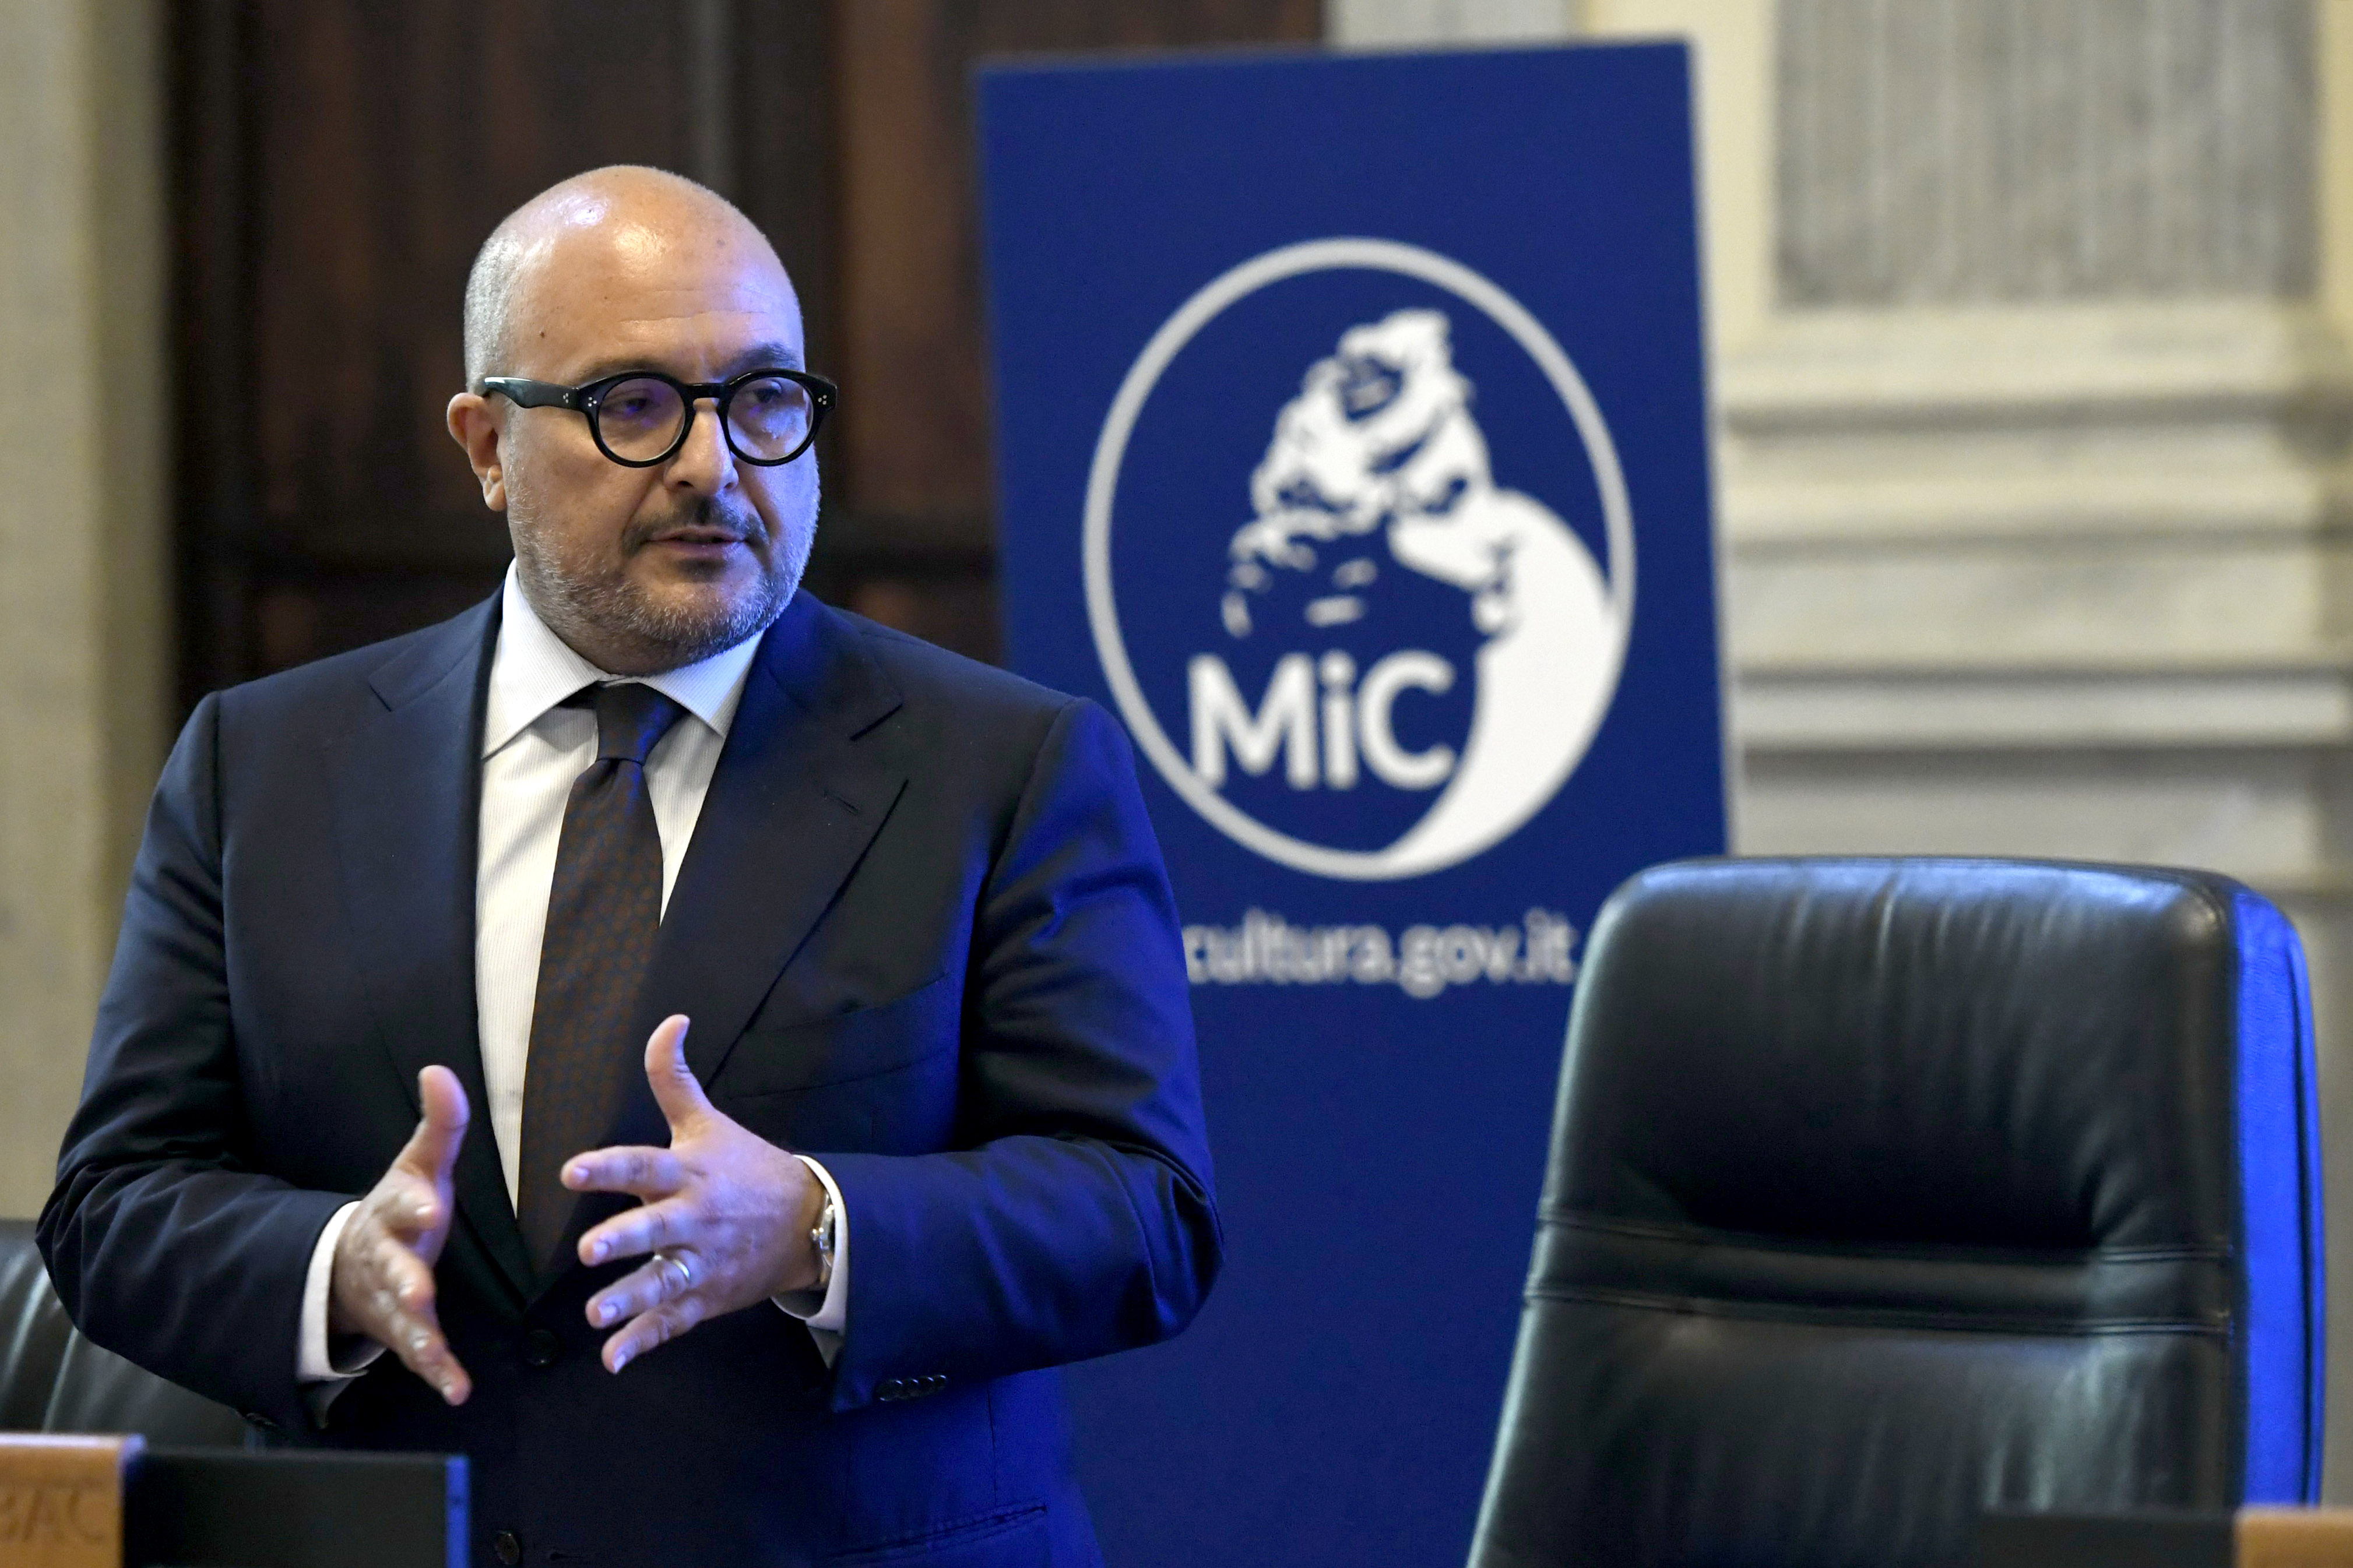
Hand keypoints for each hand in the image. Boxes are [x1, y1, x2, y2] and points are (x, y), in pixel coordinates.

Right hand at [328, 1065, 471, 1404]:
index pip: (402, 1204)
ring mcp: (390, 1299)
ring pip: (400, 1318)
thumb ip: (441, 1123)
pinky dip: (437, 1373)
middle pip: (392, 1267)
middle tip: (417, 1289)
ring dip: (417, 1335)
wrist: (352, 1262)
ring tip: (434, 1352)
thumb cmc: (403, 1205)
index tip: (430, 1204)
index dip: (414, 1204)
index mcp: (395, 1210)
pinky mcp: (402, 1332)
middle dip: (403, 1278)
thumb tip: (440, 1069)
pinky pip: (419, 1355)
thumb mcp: (421, 1164)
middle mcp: (386, 1257)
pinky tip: (458, 1391)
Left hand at [566, 1015, 824, 1371]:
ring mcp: (702, 1262)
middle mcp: (695, 1218)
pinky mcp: (707, 1297)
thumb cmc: (748, 1167)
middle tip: (588, 1250)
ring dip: (630, 1299)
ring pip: (663, 1283)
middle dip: (624, 1239)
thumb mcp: (711, 1121)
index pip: (644, 1165)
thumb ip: (674, 1077)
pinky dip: (645, 1341)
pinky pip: (674, 1322)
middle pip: (656, 1228)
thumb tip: (670, 1020)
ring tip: (595, 1315)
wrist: (812, 1221)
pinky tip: (614, 1359)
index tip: (572, 1170)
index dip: (609, 1167)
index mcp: (690, 1172)